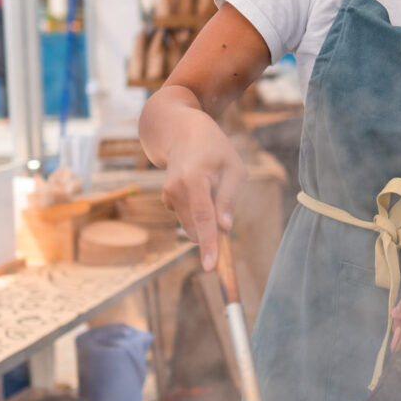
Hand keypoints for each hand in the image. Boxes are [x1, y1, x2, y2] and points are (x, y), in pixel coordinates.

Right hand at [159, 114, 246, 270]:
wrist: (181, 132)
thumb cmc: (215, 149)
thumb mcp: (233, 168)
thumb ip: (228, 198)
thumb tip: (225, 228)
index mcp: (194, 179)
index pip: (203, 218)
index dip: (209, 244)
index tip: (210, 267)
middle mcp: (175, 190)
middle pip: (197, 229)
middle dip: (214, 235)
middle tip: (228, 218)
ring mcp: (168, 196)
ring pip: (193, 227)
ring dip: (209, 222)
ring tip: (214, 189)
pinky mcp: (167, 201)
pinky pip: (189, 219)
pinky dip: (200, 215)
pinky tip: (202, 189)